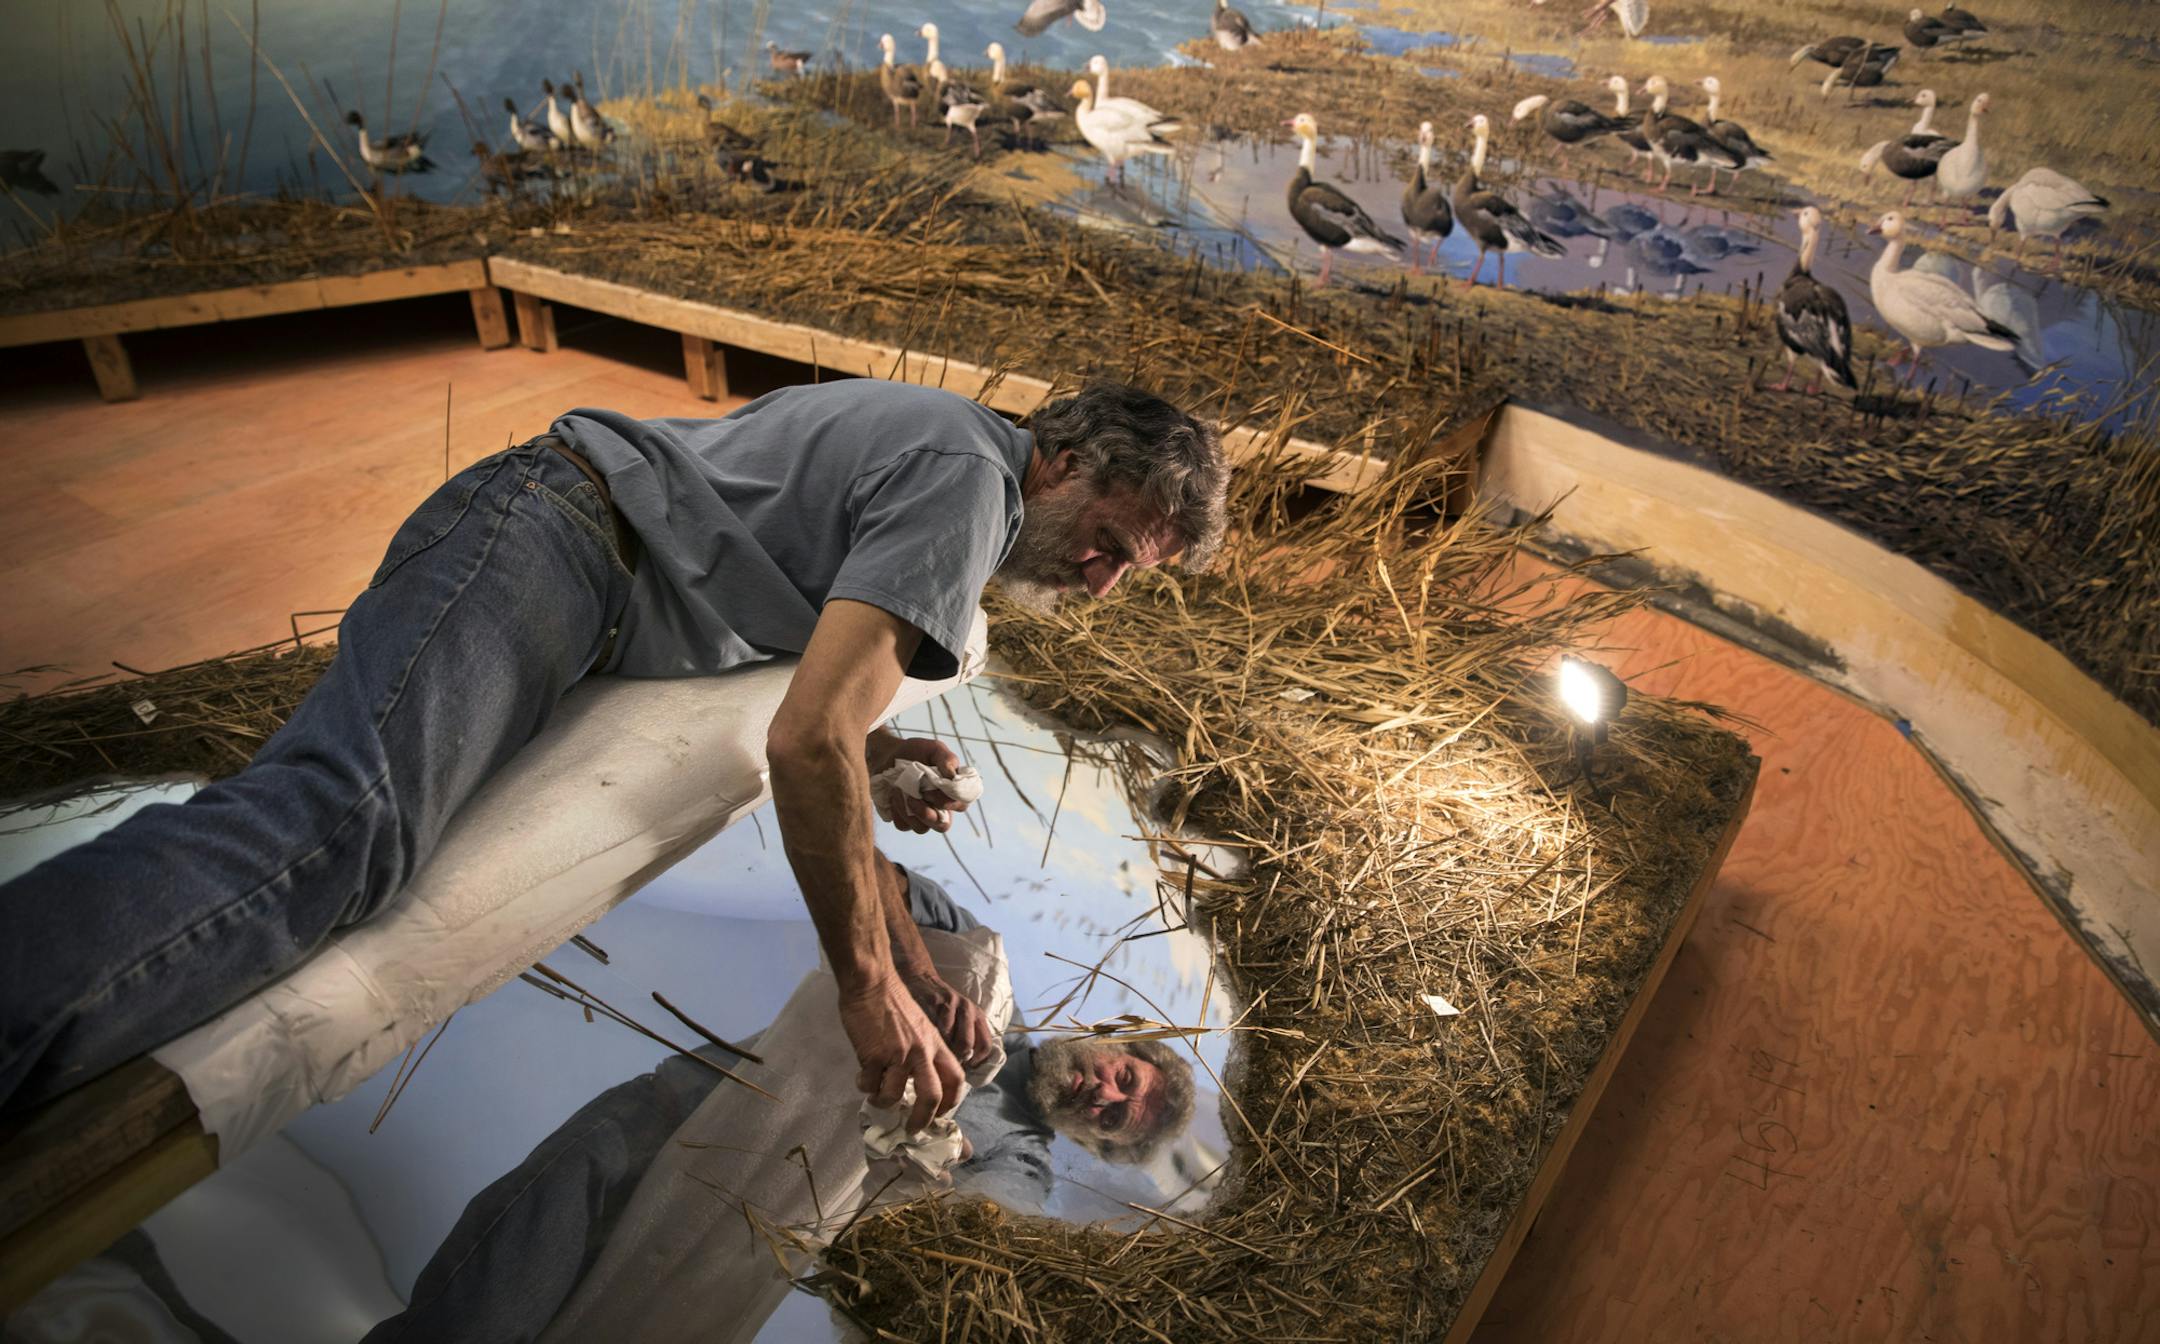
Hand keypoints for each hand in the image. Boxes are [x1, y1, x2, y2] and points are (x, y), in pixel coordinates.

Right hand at [838, 971, 965, 1132]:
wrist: (872, 982)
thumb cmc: (894, 1002)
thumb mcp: (919, 1025)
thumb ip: (921, 1050)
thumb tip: (915, 1080)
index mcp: (935, 1044)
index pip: (955, 1079)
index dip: (951, 1102)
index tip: (940, 1114)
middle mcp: (920, 1052)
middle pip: (931, 1097)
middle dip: (921, 1120)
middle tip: (912, 1129)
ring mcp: (897, 1055)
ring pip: (892, 1096)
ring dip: (882, 1101)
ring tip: (875, 1097)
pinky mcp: (873, 1056)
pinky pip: (869, 1085)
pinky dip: (864, 1087)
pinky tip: (862, 1078)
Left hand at [880, 737, 970, 834]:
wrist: (890, 754)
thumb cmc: (916, 751)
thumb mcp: (934, 749)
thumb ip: (947, 760)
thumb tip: (953, 777)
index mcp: (951, 791)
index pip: (962, 805)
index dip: (951, 802)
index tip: (935, 787)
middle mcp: (939, 806)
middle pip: (943, 825)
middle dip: (928, 814)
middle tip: (914, 796)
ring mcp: (921, 814)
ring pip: (922, 828)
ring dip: (909, 811)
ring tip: (898, 791)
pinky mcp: (904, 818)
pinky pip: (903, 825)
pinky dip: (897, 812)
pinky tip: (894, 796)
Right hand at [902, 966, 996, 1068]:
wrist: (921, 979)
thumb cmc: (940, 1007)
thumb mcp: (959, 1018)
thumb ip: (964, 1038)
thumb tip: (962, 1070)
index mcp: (977, 1015)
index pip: (985, 1045)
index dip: (976, 1061)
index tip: (964, 1067)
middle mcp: (968, 1009)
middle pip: (967, 1045)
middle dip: (954, 1058)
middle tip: (944, 1063)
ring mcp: (952, 1005)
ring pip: (949, 1039)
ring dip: (940, 1050)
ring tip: (932, 1054)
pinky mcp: (935, 1002)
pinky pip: (933, 1030)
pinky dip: (928, 1040)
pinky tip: (922, 1042)